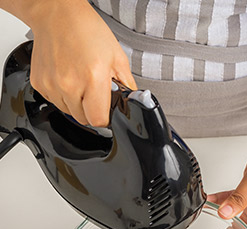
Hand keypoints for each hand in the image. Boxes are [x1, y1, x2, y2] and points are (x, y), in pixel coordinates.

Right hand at [28, 0, 136, 126]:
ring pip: (68, 112)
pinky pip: (54, 102)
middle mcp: (70, 84)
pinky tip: (67, 77)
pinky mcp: (40, 84)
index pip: (99, 120)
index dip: (104, 118)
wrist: (57, 14)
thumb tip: (130, 103)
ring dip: (76, 103)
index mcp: (93, 78)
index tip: (105, 111)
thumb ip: (127, 85)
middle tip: (93, 90)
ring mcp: (52, 85)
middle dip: (91, 110)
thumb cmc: (86, 30)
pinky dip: (62, 95)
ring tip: (79, 80)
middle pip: (83, 119)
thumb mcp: (117, 57)